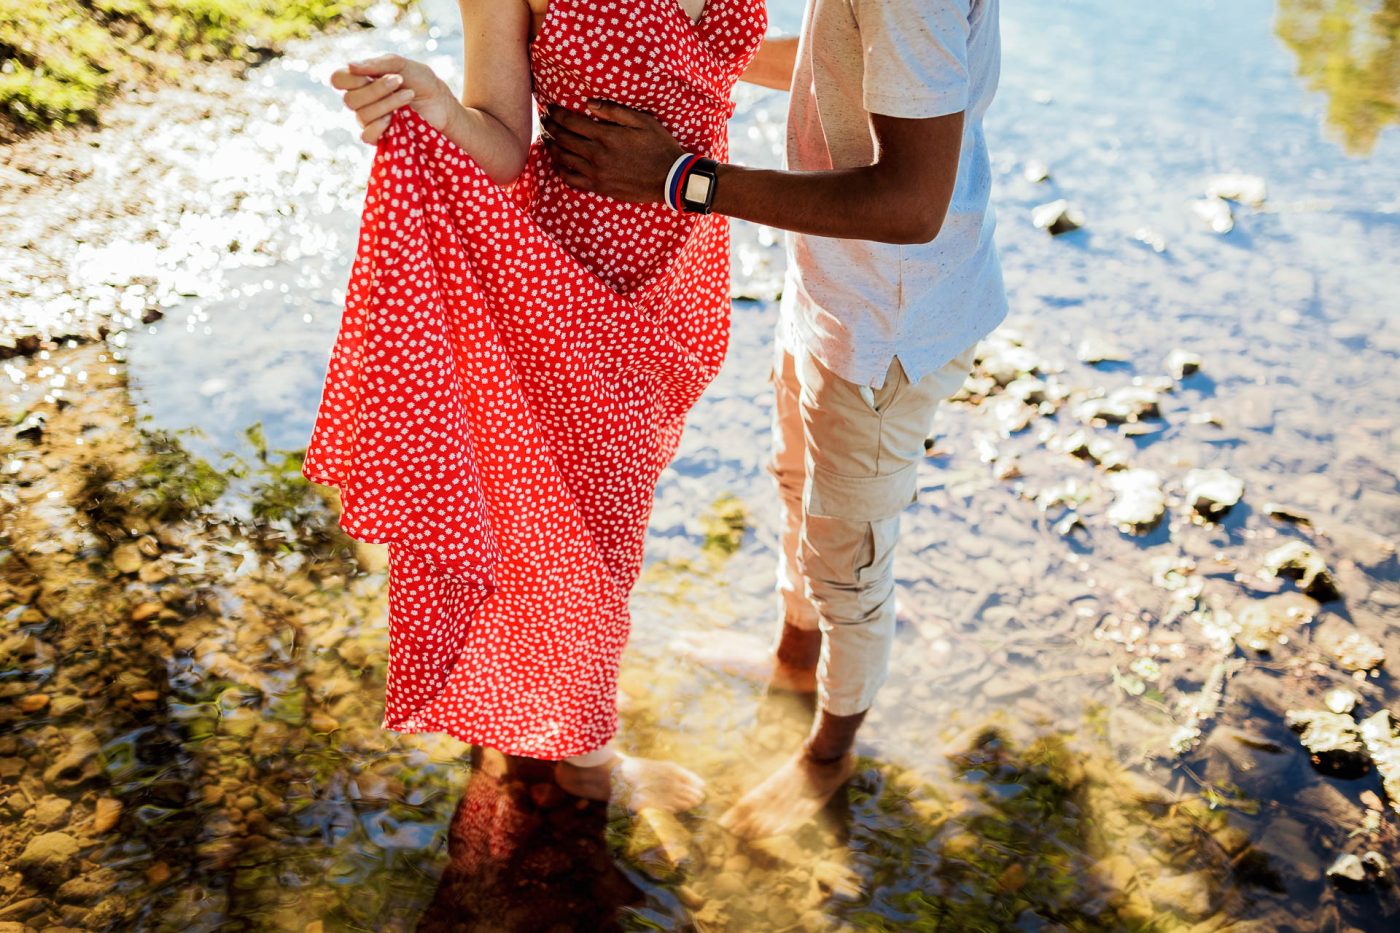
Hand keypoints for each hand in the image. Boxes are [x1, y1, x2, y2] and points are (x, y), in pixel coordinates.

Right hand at [330, 54, 455, 143]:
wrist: (443, 104)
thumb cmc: (422, 82)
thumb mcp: (401, 66)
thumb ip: (377, 65)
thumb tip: (350, 66)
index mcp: (361, 80)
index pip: (338, 79)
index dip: (351, 78)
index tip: (373, 73)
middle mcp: (361, 100)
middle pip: (349, 100)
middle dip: (377, 90)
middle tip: (399, 81)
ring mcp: (369, 120)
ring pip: (361, 116)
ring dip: (387, 104)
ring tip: (409, 95)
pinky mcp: (381, 137)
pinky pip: (367, 136)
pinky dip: (381, 126)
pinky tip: (395, 119)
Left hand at [542, 100, 685, 202]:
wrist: (670, 179)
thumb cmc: (659, 146)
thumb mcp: (642, 121)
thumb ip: (614, 110)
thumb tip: (589, 102)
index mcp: (606, 136)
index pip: (570, 122)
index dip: (556, 113)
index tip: (550, 107)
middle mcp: (596, 155)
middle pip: (562, 138)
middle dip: (549, 126)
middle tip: (543, 119)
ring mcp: (596, 173)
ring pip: (563, 158)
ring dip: (551, 146)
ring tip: (547, 138)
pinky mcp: (599, 187)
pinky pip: (571, 179)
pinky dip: (560, 169)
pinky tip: (559, 162)